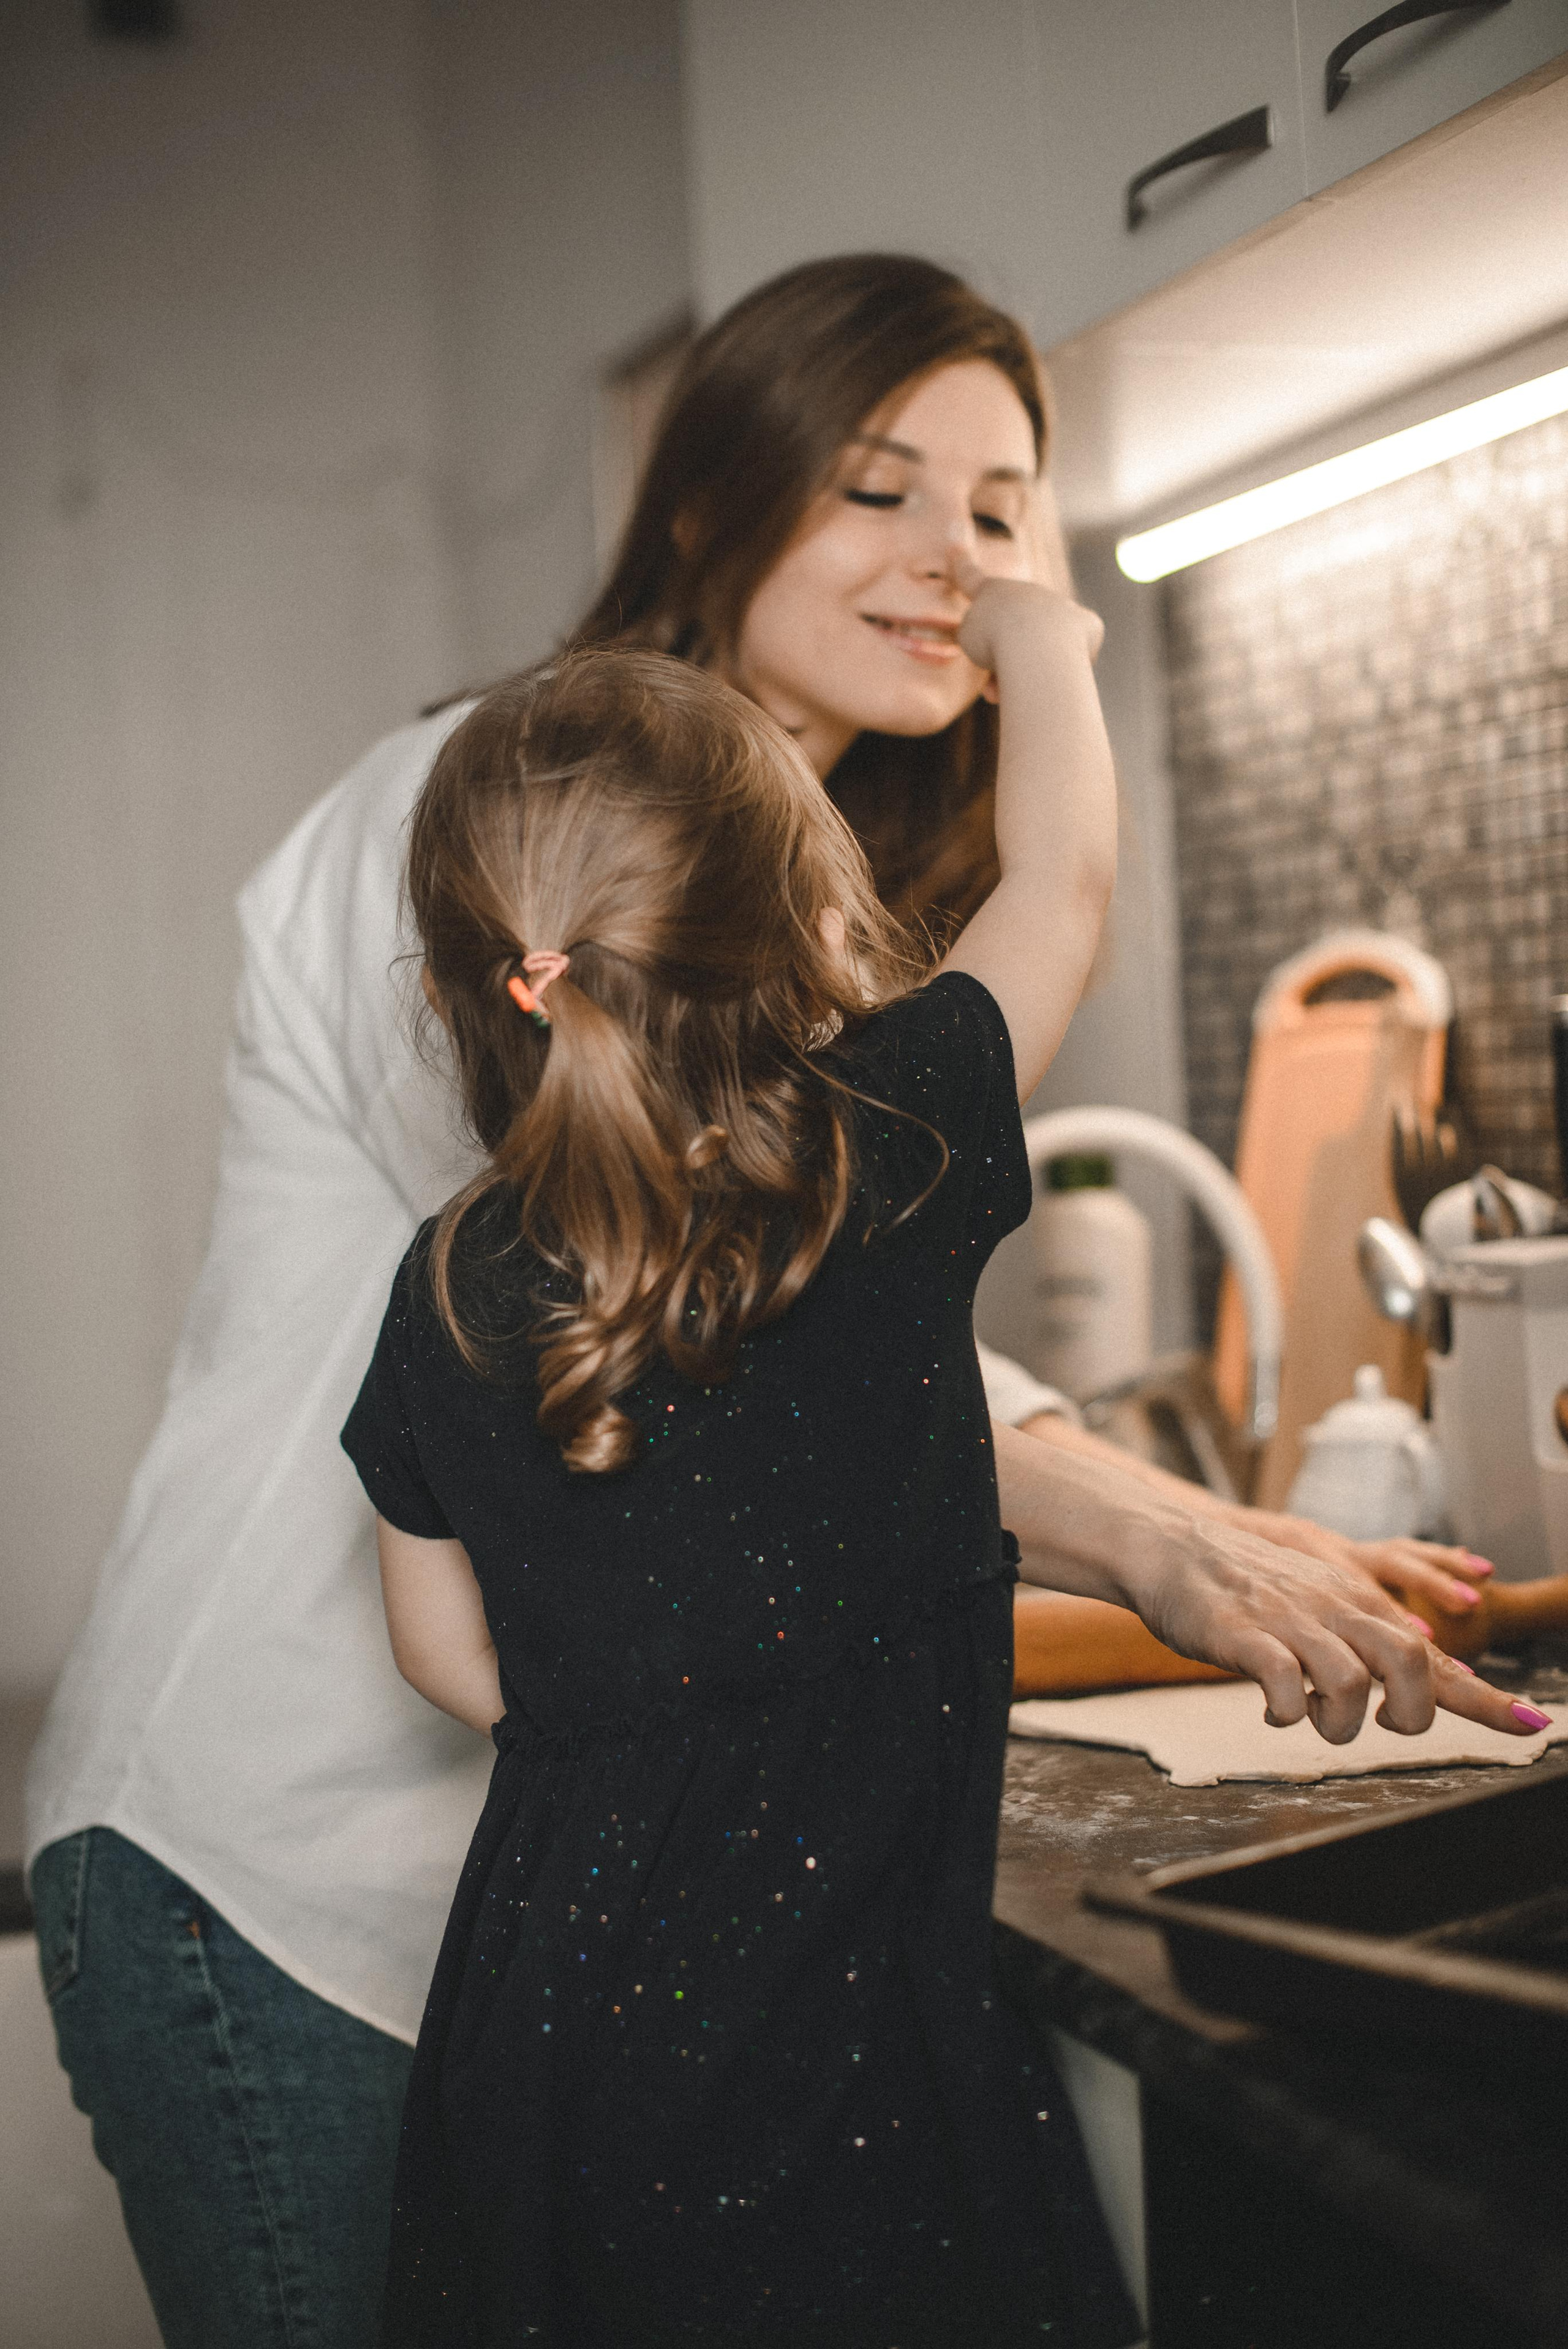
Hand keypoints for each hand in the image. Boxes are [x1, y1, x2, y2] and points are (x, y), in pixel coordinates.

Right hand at [951, 555, 1102, 701]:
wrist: (1035, 644)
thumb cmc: (995, 641)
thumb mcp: (969, 637)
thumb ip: (981, 634)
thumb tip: (1014, 647)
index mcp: (992, 591)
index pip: (971, 577)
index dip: (959, 564)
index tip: (953, 545)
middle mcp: (1028, 593)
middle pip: (1012, 630)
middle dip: (1004, 661)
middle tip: (992, 689)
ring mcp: (1059, 605)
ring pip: (1042, 646)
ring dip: (1027, 672)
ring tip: (1017, 690)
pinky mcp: (1087, 626)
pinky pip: (1075, 654)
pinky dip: (1065, 669)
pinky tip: (1058, 673)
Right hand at [1124, 1516, 1544, 1745]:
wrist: (1171, 1547)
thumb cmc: (1245, 1586)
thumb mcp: (1320, 1604)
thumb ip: (1371, 1637)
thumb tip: (1434, 1673)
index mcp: (1356, 1605)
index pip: (1436, 1656)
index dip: (1487, 1698)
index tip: (1534, 1726)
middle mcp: (1334, 1609)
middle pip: (1410, 1663)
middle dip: (1410, 1715)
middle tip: (1381, 1728)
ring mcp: (1290, 1621)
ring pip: (1348, 1684)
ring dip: (1337, 1723)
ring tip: (1311, 1718)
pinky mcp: (1245, 1636)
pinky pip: (1282, 1686)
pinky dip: (1284, 1712)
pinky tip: (1271, 1710)